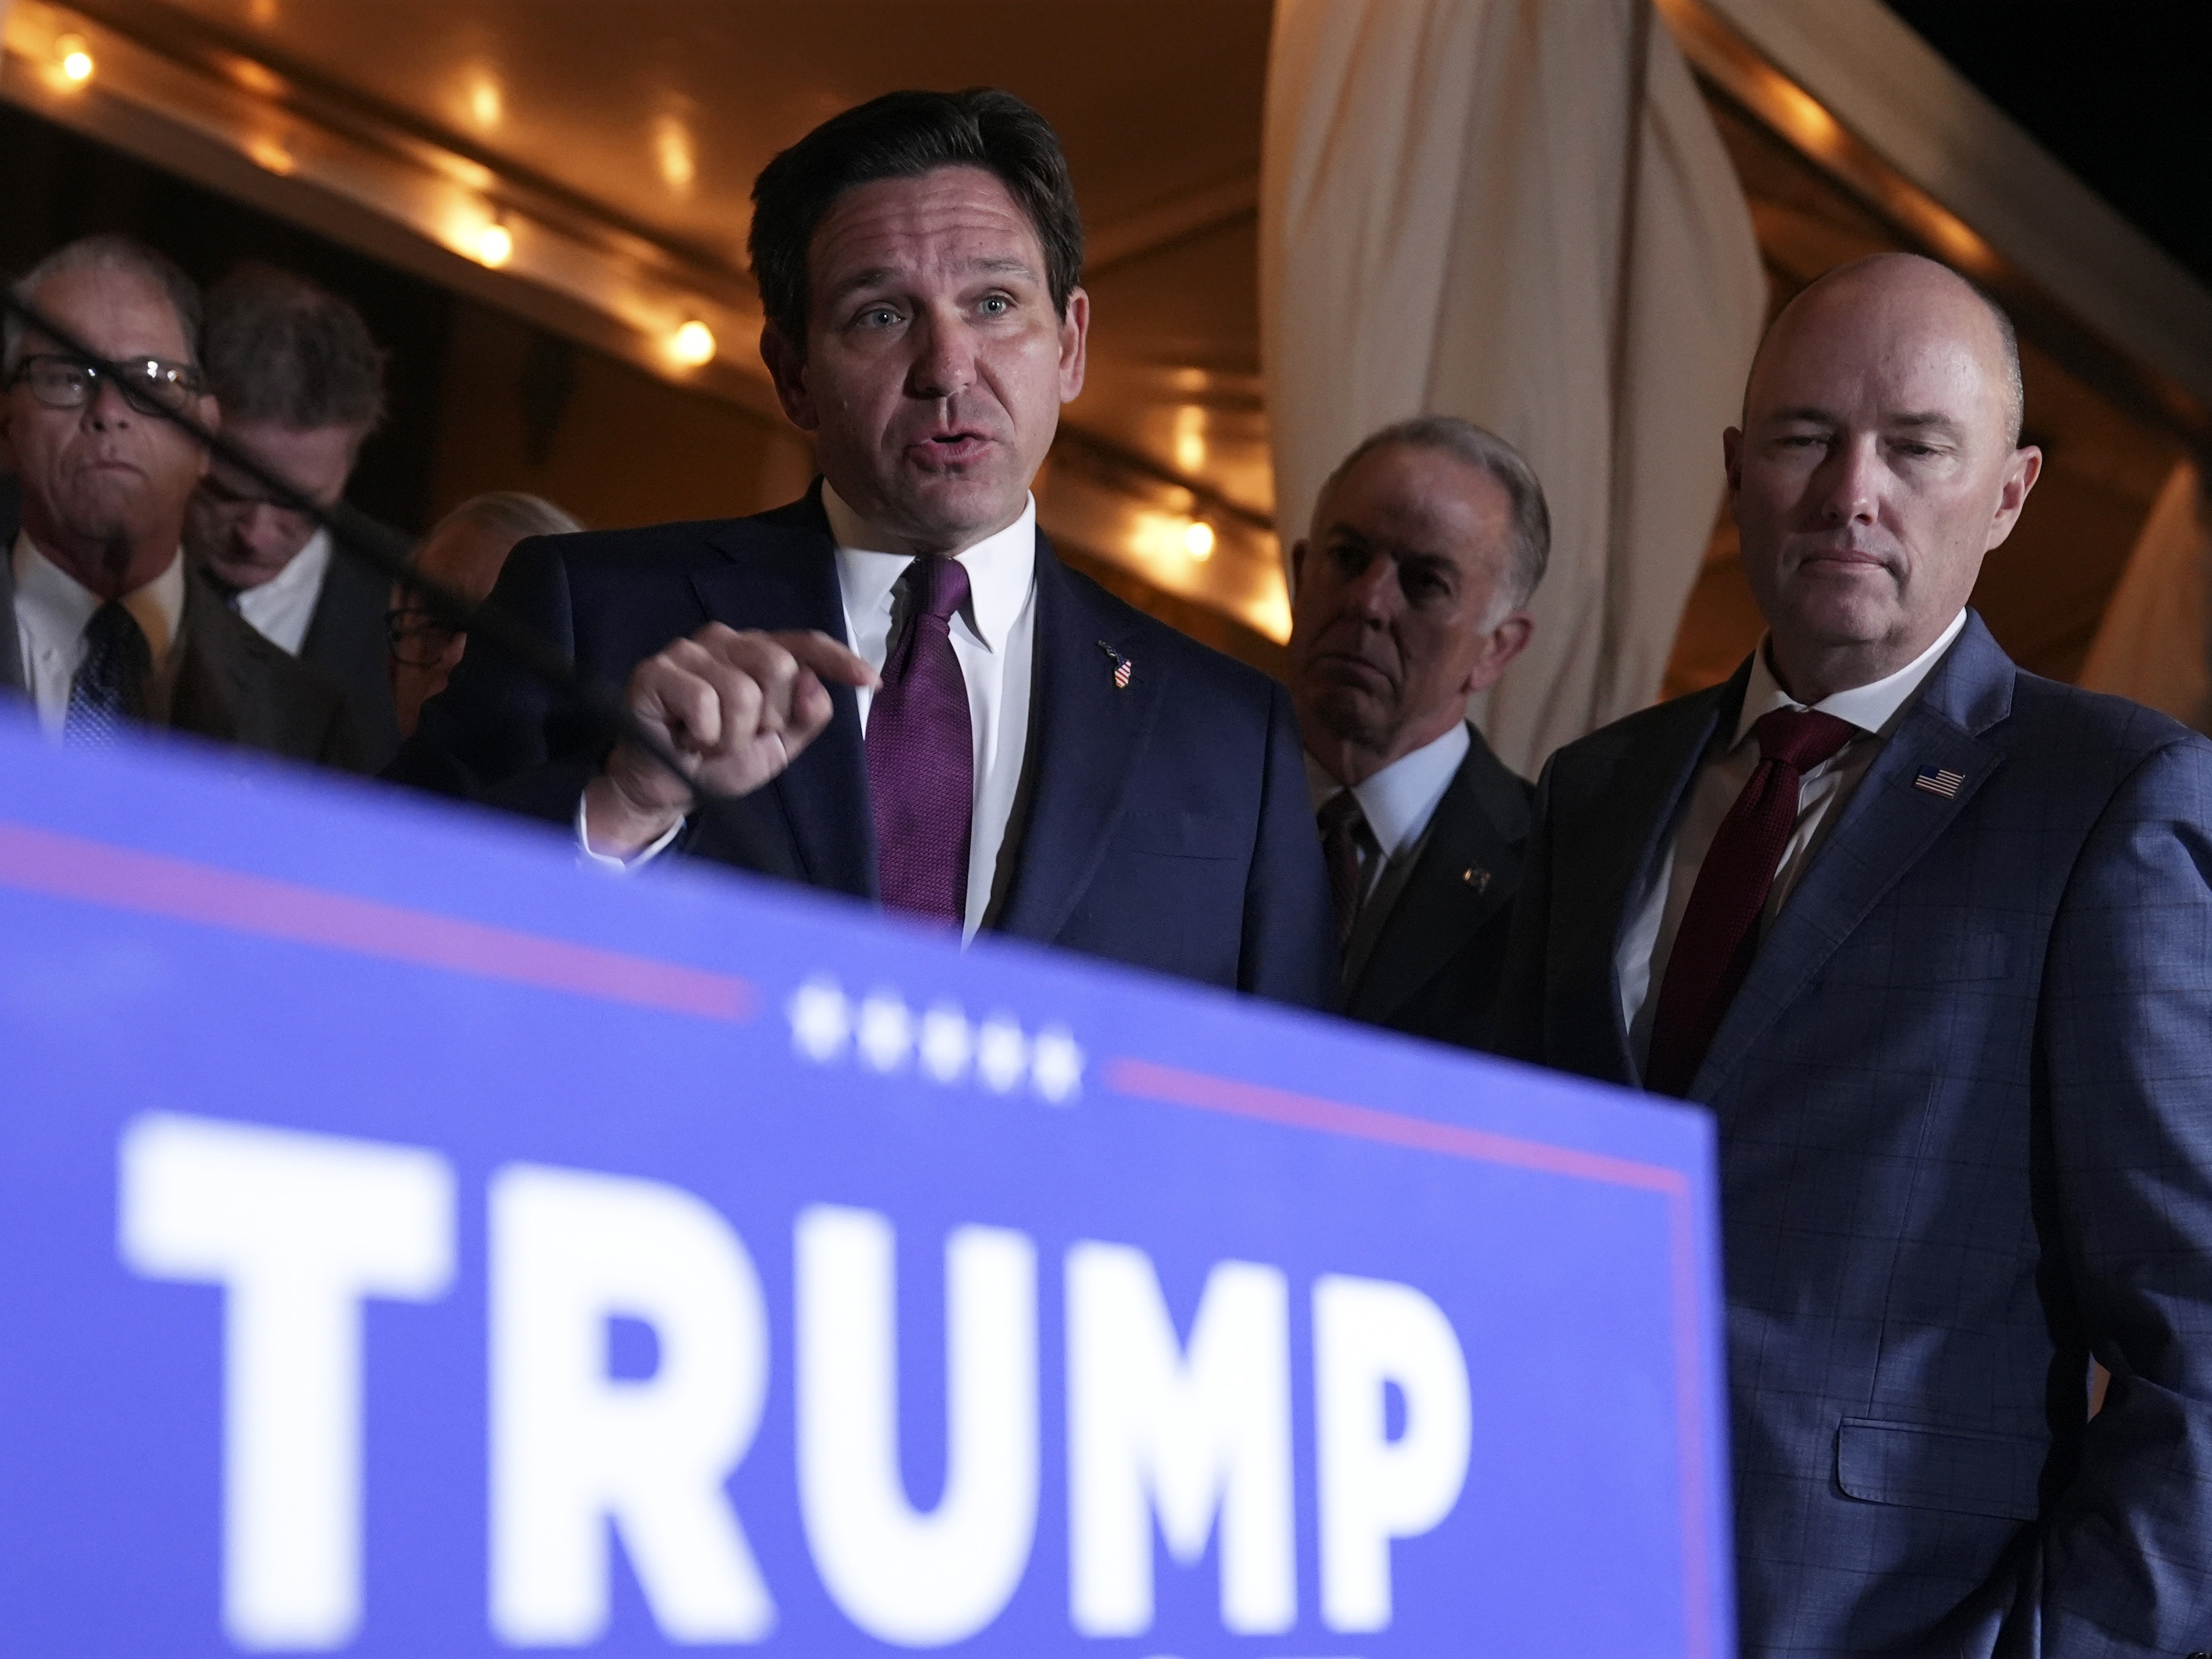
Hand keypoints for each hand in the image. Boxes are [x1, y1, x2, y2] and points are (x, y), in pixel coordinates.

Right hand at [583, 626, 876, 854]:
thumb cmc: (720, 760)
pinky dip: (703, 734)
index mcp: (760, 653)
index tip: (871, 680)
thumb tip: (818, 687)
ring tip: (709, 741)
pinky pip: (703, 700)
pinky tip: (687, 737)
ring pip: (741, 690)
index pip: (805, 644)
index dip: (839, 659)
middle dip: (770, 718)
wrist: (667, 789)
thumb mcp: (778, 746)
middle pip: (779, 666)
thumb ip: (805, 718)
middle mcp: (727, 641)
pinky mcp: (656, 670)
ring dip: (731, 735)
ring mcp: (689, 651)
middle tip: (740, 737)